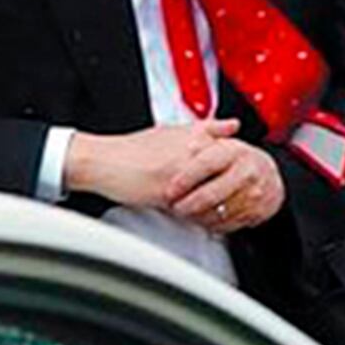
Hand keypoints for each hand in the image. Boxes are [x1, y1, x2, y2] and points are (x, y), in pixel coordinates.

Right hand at [63, 118, 239, 208]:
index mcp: (196, 138)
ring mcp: (182, 176)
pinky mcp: (169, 195)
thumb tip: (233, 125)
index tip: (241, 180)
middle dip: (233, 193)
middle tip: (235, 201)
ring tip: (216, 212)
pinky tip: (199, 219)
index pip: (234, 157)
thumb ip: (207, 128)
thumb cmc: (133, 149)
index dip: (239, 172)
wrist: (104, 161)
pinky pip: (194, 212)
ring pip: (213, 197)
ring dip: (218, 207)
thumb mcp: (172, 129)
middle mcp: (192, 154)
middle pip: (228, 179)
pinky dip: (199, 218)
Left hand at [168, 138, 283, 233]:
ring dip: (198, 216)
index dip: (185, 179)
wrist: (268, 174)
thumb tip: (190, 142)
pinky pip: (229, 224)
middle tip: (174, 207)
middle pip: (211, 195)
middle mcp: (246, 172)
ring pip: (219, 213)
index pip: (205, 165)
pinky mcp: (258, 212)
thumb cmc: (237, 159)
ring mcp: (254, 194)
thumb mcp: (221, 142)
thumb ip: (203, 137)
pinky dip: (212, 224)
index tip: (169, 189)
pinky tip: (202, 218)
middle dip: (188, 204)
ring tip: (185, 213)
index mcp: (234, 152)